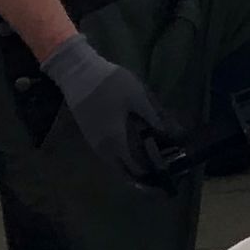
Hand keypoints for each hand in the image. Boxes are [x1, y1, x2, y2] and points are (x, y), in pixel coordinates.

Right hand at [39, 34, 180, 182]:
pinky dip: (119, 158)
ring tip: (148, 164)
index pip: (134, 168)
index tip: (164, 175)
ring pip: (113, 163)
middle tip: (157, 176)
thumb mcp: (138, 98)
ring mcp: (94, 142)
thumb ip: (154, 118)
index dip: (149, 175)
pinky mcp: (89, 134)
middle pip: (122, 170)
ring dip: (128, 167)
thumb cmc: (110, 84)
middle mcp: (103, 148)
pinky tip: (131, 150)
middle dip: (139, 176)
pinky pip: (107, 154)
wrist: (78, 73)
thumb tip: (171, 134)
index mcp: (116, 141)